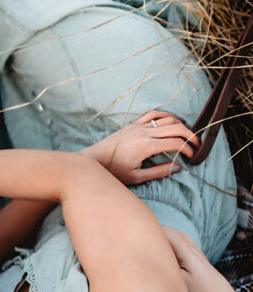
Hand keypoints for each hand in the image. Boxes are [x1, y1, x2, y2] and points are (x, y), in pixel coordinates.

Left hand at [84, 111, 199, 184]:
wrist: (93, 160)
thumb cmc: (113, 172)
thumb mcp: (137, 177)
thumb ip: (159, 172)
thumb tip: (178, 167)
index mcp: (146, 146)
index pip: (175, 143)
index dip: (188, 149)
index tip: (192, 157)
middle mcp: (144, 132)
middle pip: (176, 127)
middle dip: (190, 135)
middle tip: (197, 145)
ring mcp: (138, 126)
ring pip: (166, 118)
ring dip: (180, 124)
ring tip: (187, 134)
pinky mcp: (132, 124)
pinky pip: (153, 114)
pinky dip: (166, 115)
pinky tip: (172, 121)